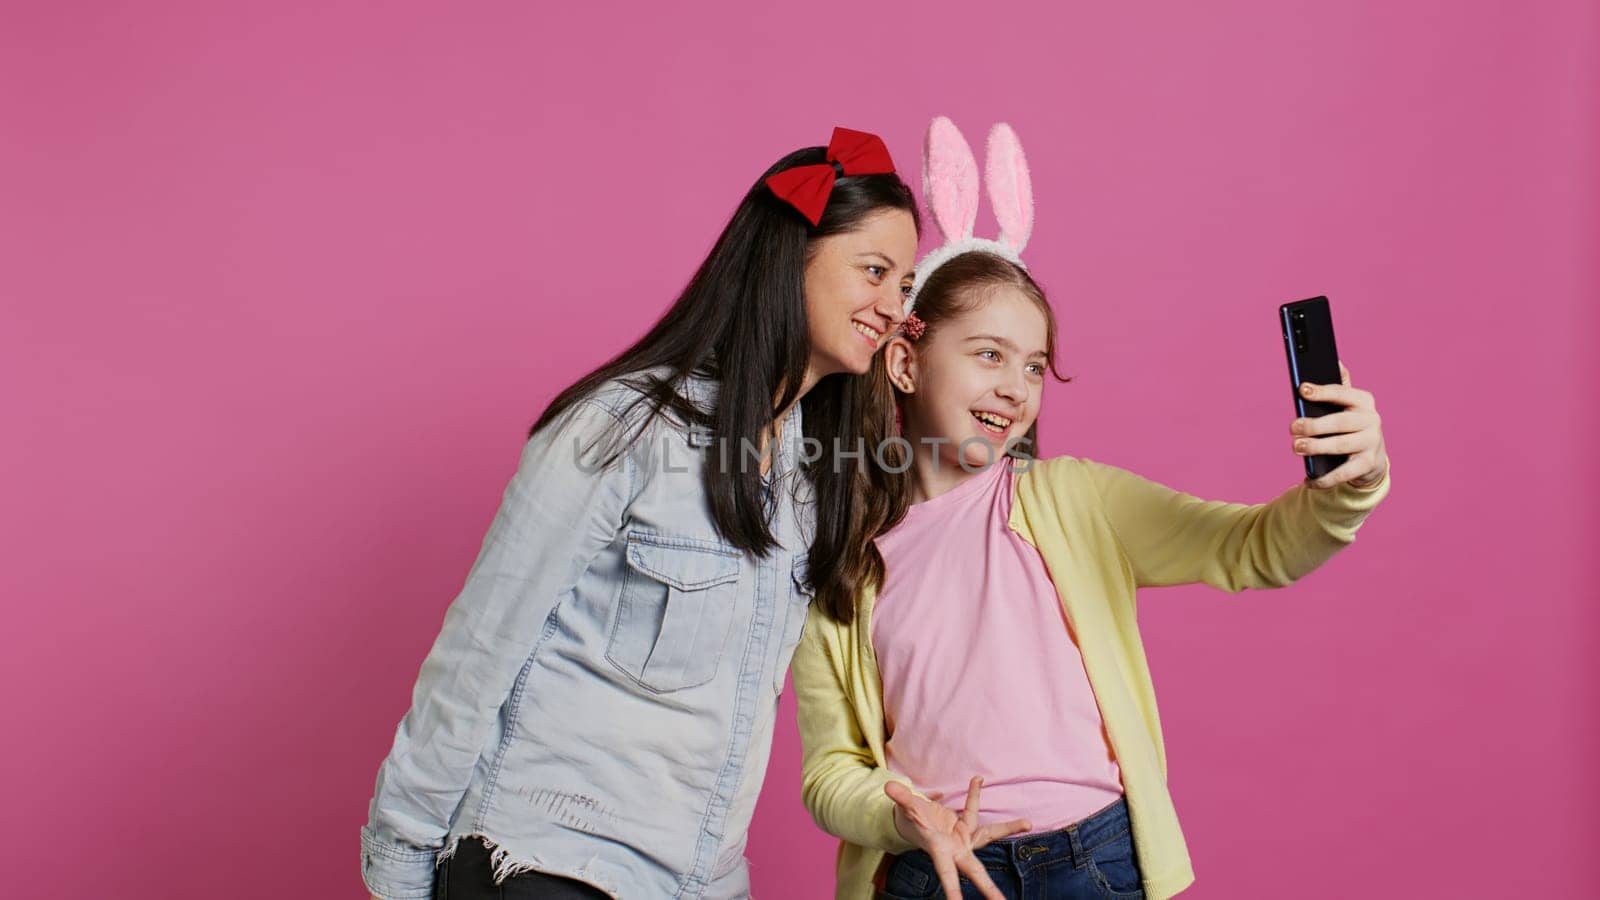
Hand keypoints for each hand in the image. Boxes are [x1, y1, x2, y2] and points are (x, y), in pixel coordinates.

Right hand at [884, 776, 1031, 899]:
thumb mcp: (905, 809)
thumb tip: (889, 786)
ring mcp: (963, 838)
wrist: (912, 820)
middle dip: (989, 889)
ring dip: (1007, 828)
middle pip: (975, 870)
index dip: (952, 890)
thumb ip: (901, 799)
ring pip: (988, 835)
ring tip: (1027, 823)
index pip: (947, 874)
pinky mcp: (966, 826)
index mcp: (939, 850)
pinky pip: (973, 809)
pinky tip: (977, 779)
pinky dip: (973, 794)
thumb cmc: (909, 820)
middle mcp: (954, 848)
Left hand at [1292, 362, 1388, 489]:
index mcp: (1364, 401)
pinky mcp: (1368, 464)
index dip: (1322, 391)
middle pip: (1339, 422)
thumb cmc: (1351, 425)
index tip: (1302, 389)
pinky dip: (1325, 478)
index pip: (1342, 393)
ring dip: (1316, 447)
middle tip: (1293, 428)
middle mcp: (1371, 420)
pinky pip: (1344, 473)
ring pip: (1340, 445)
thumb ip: (1340, 387)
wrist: (1372, 457)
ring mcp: (1372, 443)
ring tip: (1297, 447)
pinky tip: (1308, 480)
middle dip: (1314, 425)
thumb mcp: (1347, 405)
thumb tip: (1334, 360)